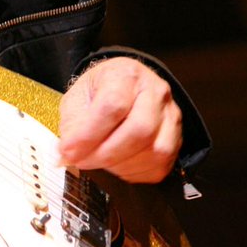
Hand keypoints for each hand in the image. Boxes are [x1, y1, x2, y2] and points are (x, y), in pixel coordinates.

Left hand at [58, 57, 181, 182]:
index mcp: (126, 75)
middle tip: (82, 161)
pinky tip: (117, 165)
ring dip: (120, 165)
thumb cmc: (99, 92)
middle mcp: (155, 92)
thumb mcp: (77, 98)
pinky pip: (160, 165)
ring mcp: (170, 115)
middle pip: (140, 130)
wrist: (124, 87)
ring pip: (155, 150)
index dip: (89, 134)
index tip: (69, 151)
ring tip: (98, 160)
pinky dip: (135, 172)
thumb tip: (68, 153)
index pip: (113, 105)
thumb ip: (73, 125)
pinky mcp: (177, 138)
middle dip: (106, 154)